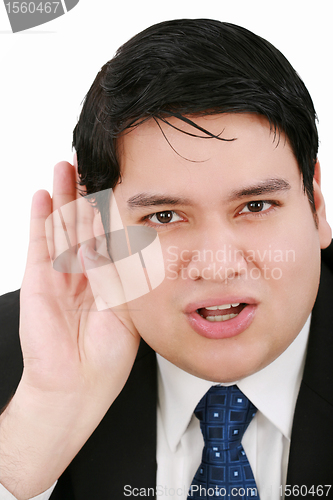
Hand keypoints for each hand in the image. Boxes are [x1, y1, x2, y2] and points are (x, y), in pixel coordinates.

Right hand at [0, 161, 139, 499]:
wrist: (77, 383)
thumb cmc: (108, 355)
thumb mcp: (125, 305)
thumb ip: (120, 271)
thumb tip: (119, 239)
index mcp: (107, 278)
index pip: (108, 234)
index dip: (111, 209)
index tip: (118, 182)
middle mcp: (83, 272)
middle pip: (83, 224)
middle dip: (86, 193)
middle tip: (89, 162)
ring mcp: (59, 273)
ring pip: (61, 226)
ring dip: (62, 196)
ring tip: (65, 166)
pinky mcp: (39, 279)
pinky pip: (39, 242)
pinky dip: (40, 218)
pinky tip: (42, 195)